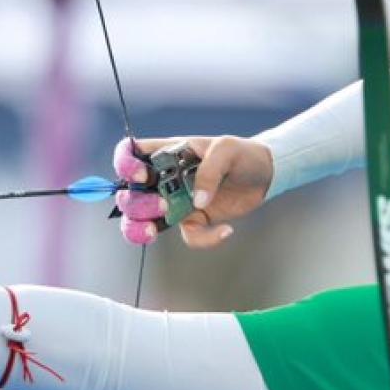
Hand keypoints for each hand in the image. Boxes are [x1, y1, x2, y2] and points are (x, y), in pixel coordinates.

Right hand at [112, 136, 272, 248]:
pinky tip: (225, 230)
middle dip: (138, 204)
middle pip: (130, 195)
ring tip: (153, 231)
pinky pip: (188, 237)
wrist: (264, 175)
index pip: (129, 154)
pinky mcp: (194, 221)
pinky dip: (204, 240)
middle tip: (163, 205)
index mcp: (165, 153)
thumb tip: (196, 201)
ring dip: (140, 228)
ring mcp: (175, 202)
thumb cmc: (242, 154)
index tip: (141, 176)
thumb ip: (210, 170)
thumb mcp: (227, 150)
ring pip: (142, 221)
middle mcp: (164, 179)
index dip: (126, 165)